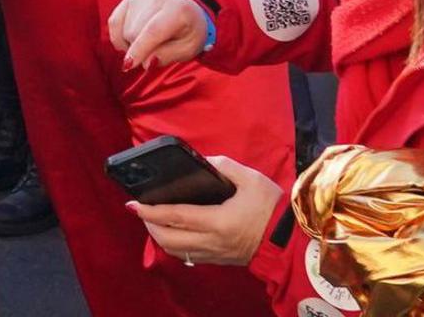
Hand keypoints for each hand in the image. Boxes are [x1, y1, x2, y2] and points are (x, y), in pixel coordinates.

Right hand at [109, 0, 211, 69]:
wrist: (187, 12)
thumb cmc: (189, 33)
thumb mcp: (188, 50)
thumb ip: (167, 56)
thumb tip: (145, 62)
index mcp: (178, 9)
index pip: (153, 30)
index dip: (140, 49)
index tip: (129, 65)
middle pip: (135, 31)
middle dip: (139, 50)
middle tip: (153, 53)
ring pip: (124, 29)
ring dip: (131, 43)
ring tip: (148, 43)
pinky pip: (114, 22)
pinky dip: (119, 36)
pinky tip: (132, 40)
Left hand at [132, 155, 282, 267]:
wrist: (291, 240)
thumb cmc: (272, 208)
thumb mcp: (251, 179)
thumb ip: (224, 167)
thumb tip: (204, 162)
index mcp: (218, 221)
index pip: (175, 217)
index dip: (150, 211)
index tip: (132, 204)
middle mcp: (212, 241)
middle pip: (168, 239)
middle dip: (149, 225)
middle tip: (142, 210)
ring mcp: (215, 254)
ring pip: (176, 251)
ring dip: (160, 237)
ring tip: (154, 220)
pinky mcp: (220, 260)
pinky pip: (188, 257)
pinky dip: (175, 246)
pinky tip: (174, 233)